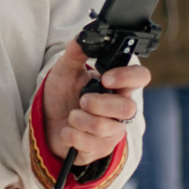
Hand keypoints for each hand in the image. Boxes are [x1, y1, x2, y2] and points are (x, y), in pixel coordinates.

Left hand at [41, 40, 145, 165]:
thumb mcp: (64, 72)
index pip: (141, 77)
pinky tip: (67, 130)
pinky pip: (90, 144)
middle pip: (127, 108)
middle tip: (82, 100)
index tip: (106, 78)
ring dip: (81, 120)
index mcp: (117, 86)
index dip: (128, 77)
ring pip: (107, 128)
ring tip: (72, 115)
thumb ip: (75, 55)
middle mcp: (120, 109)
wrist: (47, 124)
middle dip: (99, 104)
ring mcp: (112, 131)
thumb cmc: (62, 97)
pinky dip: (72, 135)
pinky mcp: (100, 149)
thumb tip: (81, 39)